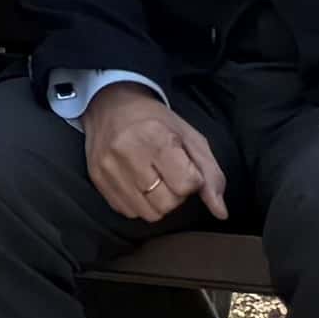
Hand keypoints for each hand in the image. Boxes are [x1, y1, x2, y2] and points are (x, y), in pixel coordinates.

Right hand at [82, 83, 227, 226]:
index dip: (192, 180)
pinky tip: (137, 183)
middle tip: (169, 175)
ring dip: (158, 202)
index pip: (186, 184)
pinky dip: (138, 203)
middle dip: (176, 194)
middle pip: (167, 203)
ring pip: (148, 213)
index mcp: (155, 136)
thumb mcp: (190, 138)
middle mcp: (127, 153)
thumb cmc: (156, 121)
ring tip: (154, 181)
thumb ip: (210, 175)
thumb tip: (221, 212)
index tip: (185, 167)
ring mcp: (109, 168)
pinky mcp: (97, 179)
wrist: (110, 104)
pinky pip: (128, 211)